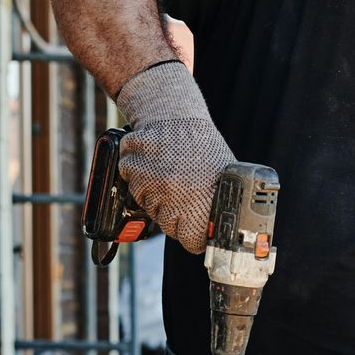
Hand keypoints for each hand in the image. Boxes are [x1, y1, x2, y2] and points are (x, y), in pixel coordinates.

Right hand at [114, 61, 233, 254]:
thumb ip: (215, 204)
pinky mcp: (133, 169)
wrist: (174, 113)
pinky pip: (134, 188)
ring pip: (149, 208)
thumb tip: (218, 231)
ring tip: (169, 174)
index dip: (194, 237)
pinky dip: (139, 178)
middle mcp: (175, 193)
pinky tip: (153, 164)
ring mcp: (152, 182)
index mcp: (201, 198)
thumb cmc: (201, 145)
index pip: (192, 240)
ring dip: (156, 196)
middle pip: (168, 227)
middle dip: (174, 216)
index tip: (195, 231)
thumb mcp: (221, 174)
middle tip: (182, 195)